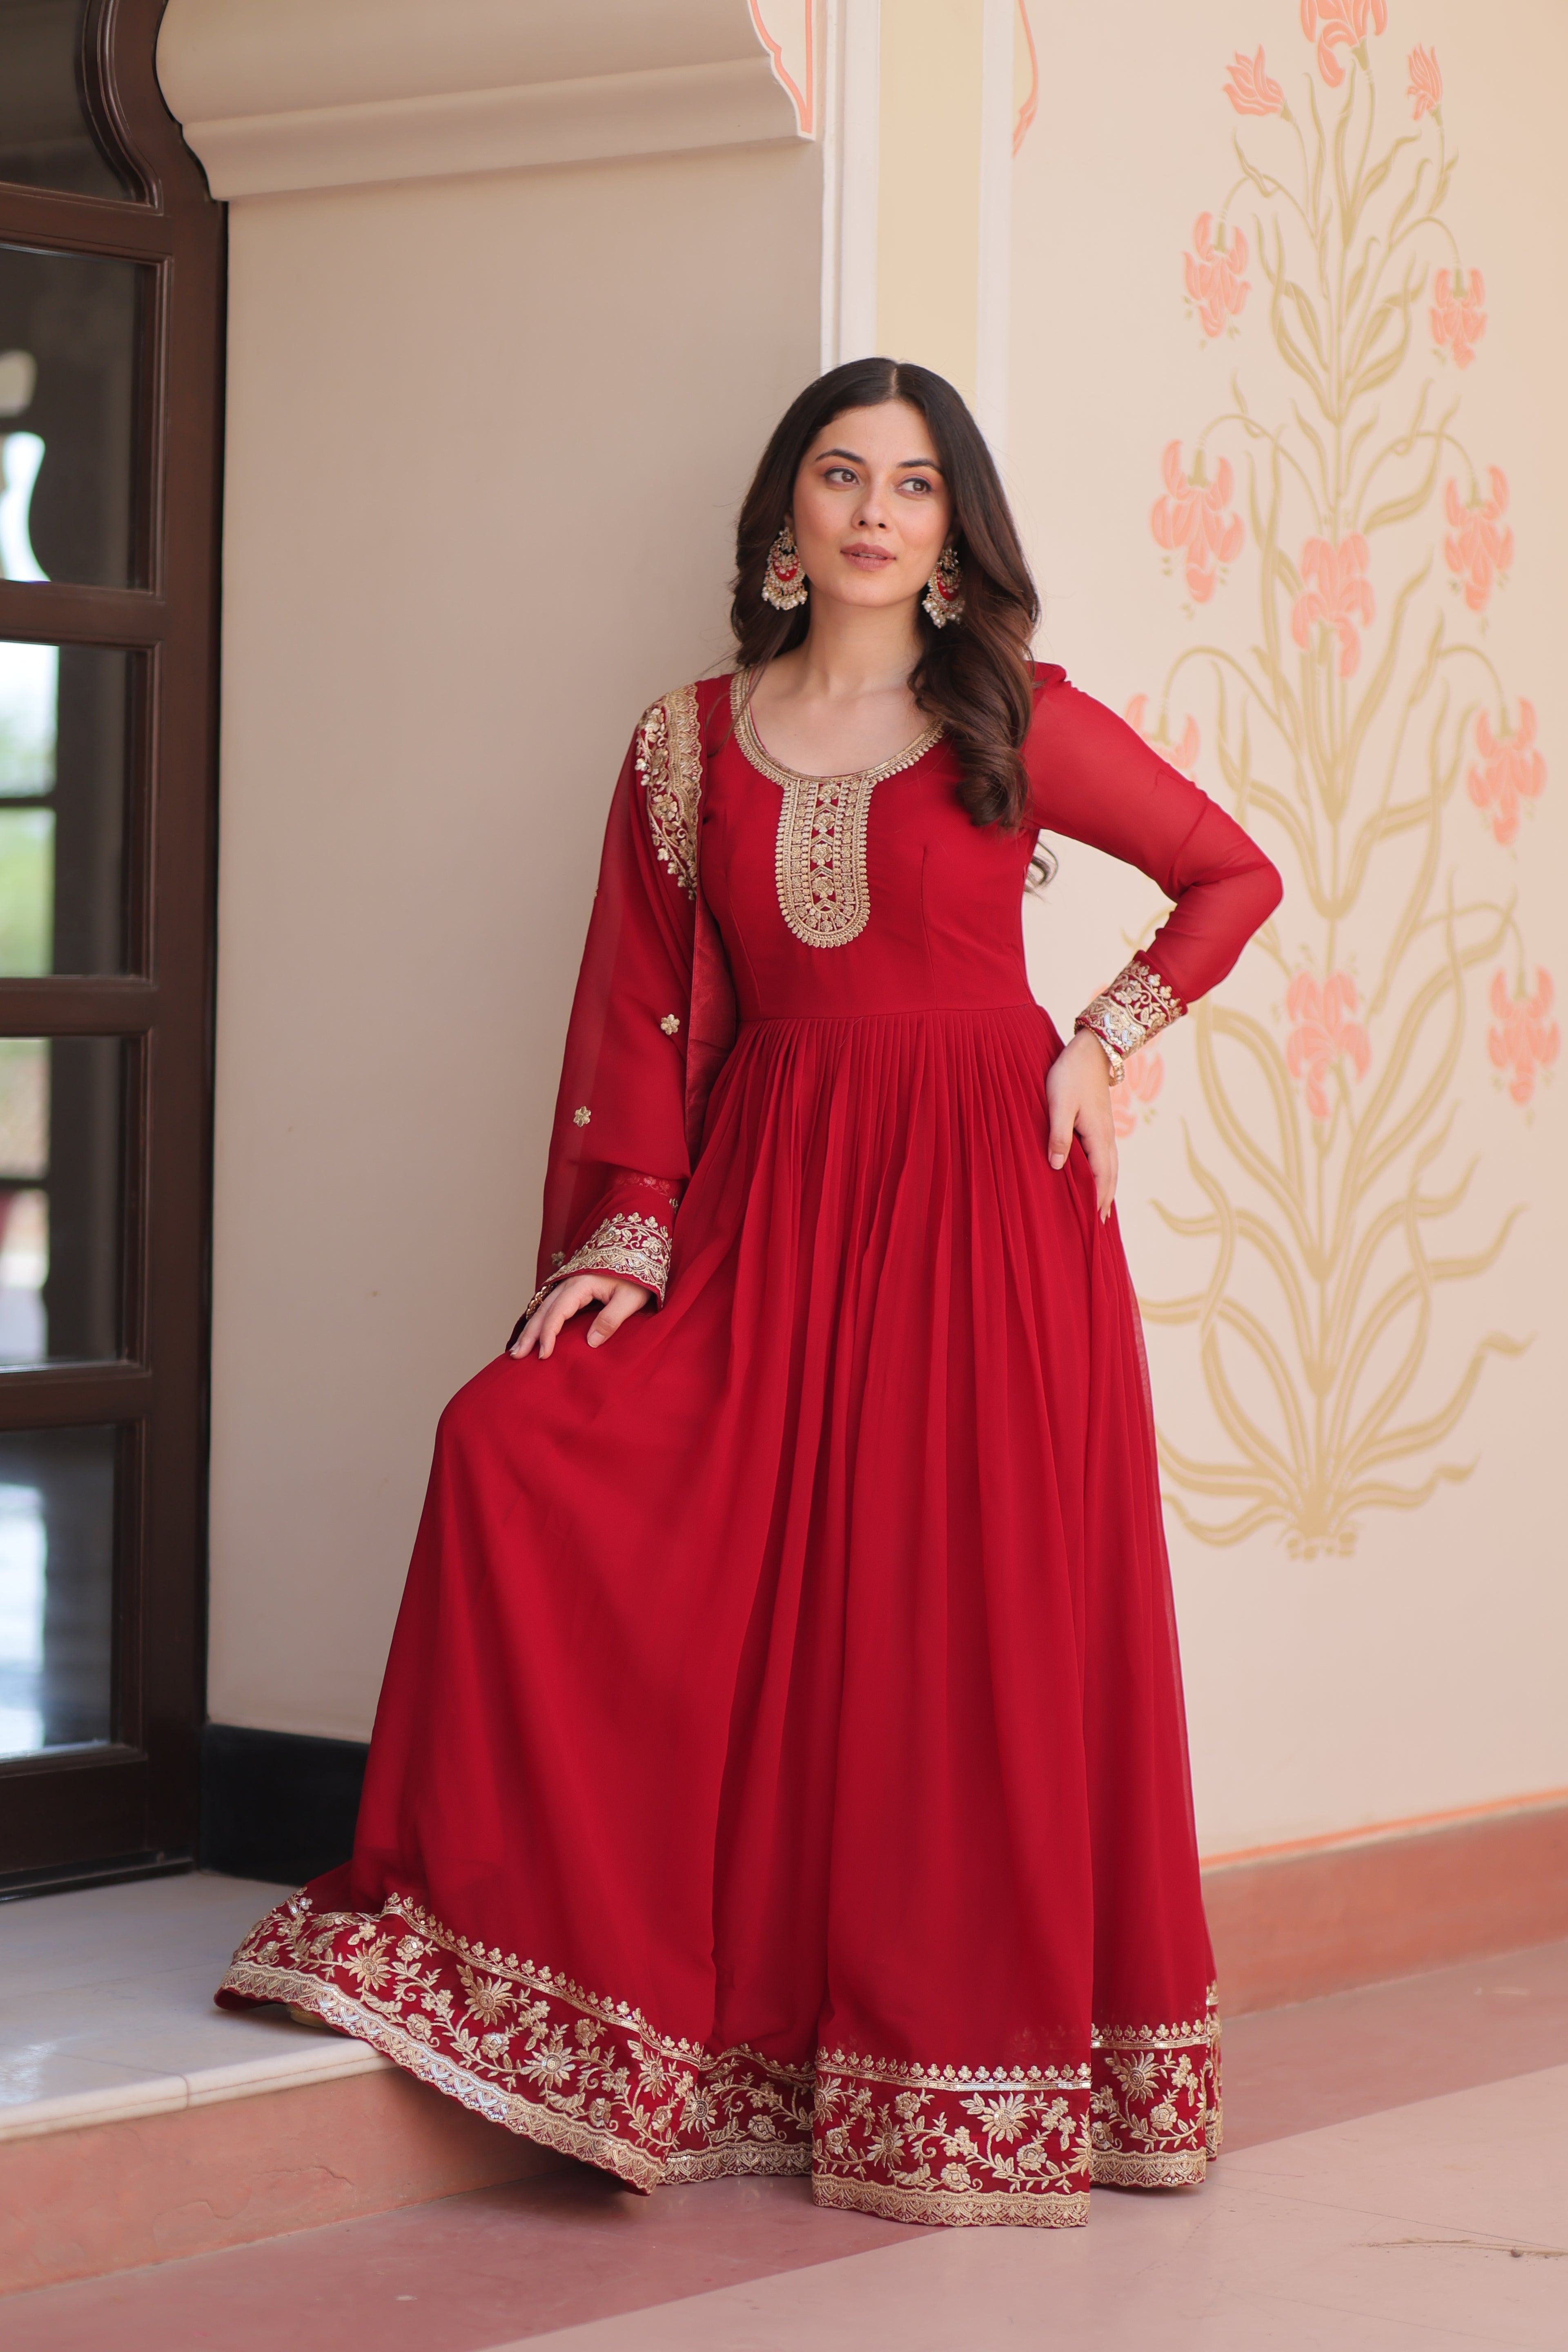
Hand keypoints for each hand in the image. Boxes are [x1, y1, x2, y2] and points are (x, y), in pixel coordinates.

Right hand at [509, 1273, 652, 1360]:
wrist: (640, 1252)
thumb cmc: (638, 1277)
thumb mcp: (630, 1299)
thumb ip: (611, 1319)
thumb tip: (591, 1342)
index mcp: (581, 1284)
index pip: (557, 1313)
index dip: (548, 1334)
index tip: (544, 1355)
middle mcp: (570, 1282)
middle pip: (543, 1310)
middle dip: (529, 1333)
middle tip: (515, 1355)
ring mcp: (569, 1284)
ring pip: (543, 1308)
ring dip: (530, 1328)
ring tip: (517, 1349)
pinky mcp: (573, 1288)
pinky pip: (550, 1305)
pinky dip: (539, 1320)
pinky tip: (533, 1332)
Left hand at [1046, 1030, 1117, 1220]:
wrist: (1090, 1051)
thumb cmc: (1069, 1076)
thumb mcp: (1059, 1105)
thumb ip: (1058, 1135)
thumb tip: (1057, 1167)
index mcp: (1097, 1136)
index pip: (1100, 1176)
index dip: (1097, 1199)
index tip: (1093, 1221)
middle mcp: (1106, 1137)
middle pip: (1109, 1176)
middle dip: (1104, 1200)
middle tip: (1099, 1225)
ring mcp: (1106, 1131)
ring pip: (1110, 1166)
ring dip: (1107, 1188)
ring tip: (1102, 1208)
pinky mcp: (1102, 1124)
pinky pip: (1106, 1156)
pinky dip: (1105, 1173)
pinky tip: (1098, 1176)